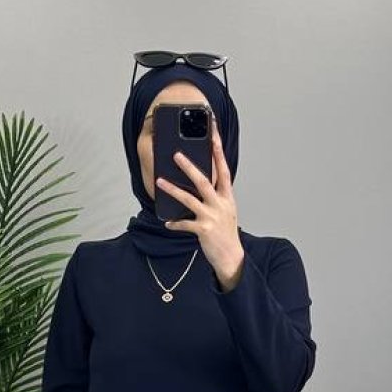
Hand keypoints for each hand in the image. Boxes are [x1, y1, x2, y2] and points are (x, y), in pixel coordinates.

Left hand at [155, 118, 244, 286]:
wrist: (232, 256)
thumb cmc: (226, 232)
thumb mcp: (226, 210)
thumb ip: (216, 195)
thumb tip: (199, 181)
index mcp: (227, 196)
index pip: (223, 169)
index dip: (218, 151)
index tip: (213, 134)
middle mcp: (221, 204)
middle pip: (204, 180)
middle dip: (189, 167)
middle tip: (176, 154)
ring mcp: (212, 216)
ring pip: (190, 199)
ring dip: (173, 190)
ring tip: (160, 181)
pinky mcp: (203, 230)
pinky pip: (185, 224)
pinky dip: (175, 223)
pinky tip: (167, 222)